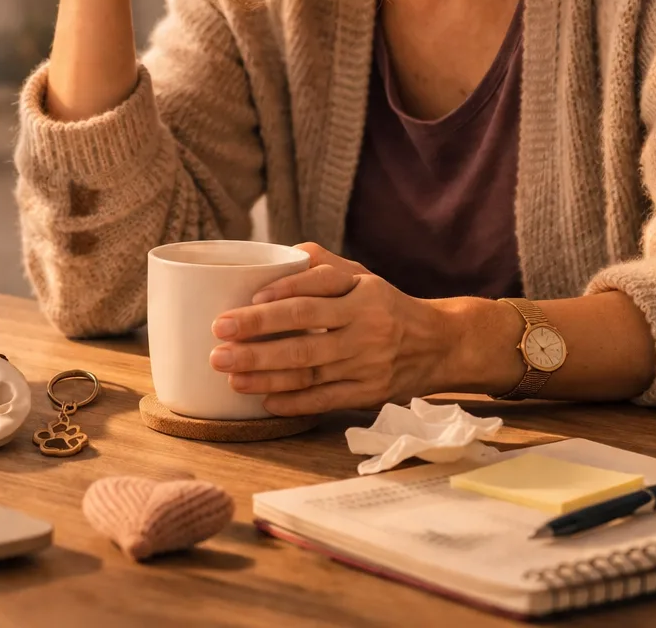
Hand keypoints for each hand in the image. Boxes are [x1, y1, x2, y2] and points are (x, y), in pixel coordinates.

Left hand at [207, 243, 457, 415]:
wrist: (438, 344)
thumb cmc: (384, 304)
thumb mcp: (362, 276)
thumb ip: (321, 264)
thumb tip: (277, 253)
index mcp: (362, 294)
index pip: (314, 294)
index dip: (279, 297)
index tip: (244, 304)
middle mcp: (365, 328)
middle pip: (304, 336)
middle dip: (257, 341)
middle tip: (218, 345)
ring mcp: (367, 364)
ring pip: (310, 372)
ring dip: (266, 375)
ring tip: (230, 376)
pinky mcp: (369, 393)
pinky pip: (325, 400)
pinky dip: (294, 403)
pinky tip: (264, 402)